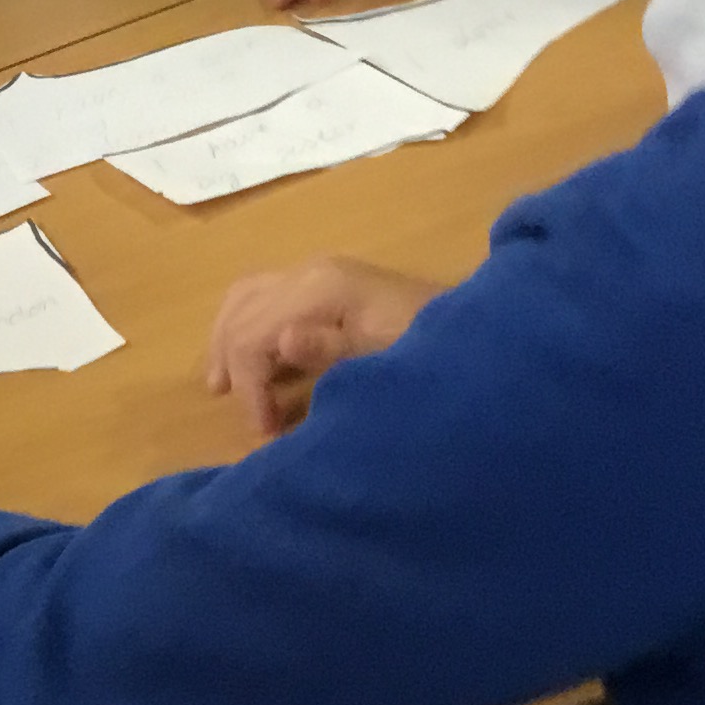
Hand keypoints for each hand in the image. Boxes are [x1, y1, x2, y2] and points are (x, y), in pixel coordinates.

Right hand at [205, 256, 441, 441]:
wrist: (480, 334)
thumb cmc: (431, 352)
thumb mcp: (387, 361)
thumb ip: (333, 351)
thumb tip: (283, 341)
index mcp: (322, 289)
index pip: (253, 336)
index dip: (251, 389)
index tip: (267, 433)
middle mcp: (311, 272)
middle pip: (241, 312)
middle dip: (233, 365)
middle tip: (242, 414)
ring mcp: (318, 273)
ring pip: (244, 297)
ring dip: (228, 340)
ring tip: (223, 387)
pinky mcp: (326, 282)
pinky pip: (263, 297)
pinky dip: (245, 327)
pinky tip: (252, 360)